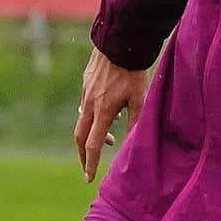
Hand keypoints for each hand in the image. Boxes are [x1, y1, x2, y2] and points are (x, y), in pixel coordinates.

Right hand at [74, 48, 148, 181]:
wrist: (119, 42)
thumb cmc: (132, 71)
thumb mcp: (140, 99)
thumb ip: (136, 122)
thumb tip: (133, 144)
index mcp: (103, 112)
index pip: (92, 145)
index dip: (90, 164)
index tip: (88, 178)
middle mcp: (89, 104)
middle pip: (80, 137)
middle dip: (82, 154)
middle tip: (87, 165)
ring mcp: (85, 92)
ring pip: (82, 119)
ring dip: (91, 133)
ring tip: (108, 137)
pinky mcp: (85, 82)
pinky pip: (85, 104)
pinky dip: (93, 114)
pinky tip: (107, 110)